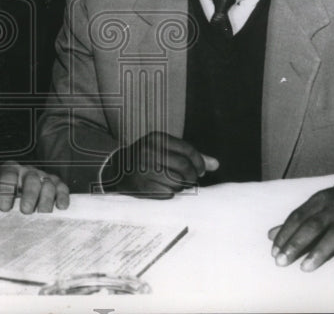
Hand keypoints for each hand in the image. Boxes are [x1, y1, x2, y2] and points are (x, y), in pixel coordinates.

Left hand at [0, 163, 68, 213]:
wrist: (18, 189)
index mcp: (8, 171)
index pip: (9, 175)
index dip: (7, 189)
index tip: (3, 208)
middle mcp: (27, 172)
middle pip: (31, 178)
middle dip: (29, 194)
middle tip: (25, 211)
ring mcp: (43, 177)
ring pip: (48, 182)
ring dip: (46, 197)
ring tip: (42, 213)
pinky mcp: (56, 185)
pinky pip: (62, 187)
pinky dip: (63, 196)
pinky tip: (61, 207)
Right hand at [102, 131, 217, 197]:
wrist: (118, 170)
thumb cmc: (149, 159)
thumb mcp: (166, 150)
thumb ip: (190, 156)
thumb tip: (215, 164)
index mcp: (157, 138)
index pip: (187, 150)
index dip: (199, 162)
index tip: (201, 171)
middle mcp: (149, 151)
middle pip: (184, 167)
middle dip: (192, 176)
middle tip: (191, 180)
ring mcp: (144, 169)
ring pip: (176, 182)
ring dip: (181, 186)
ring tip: (177, 184)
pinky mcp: (141, 185)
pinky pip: (167, 193)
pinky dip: (170, 194)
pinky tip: (165, 190)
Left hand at [268, 178, 333, 271]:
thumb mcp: (319, 204)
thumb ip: (297, 220)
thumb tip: (271, 235)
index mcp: (321, 199)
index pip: (298, 216)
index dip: (285, 234)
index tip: (274, 252)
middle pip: (313, 225)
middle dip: (296, 244)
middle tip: (282, 262)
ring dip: (320, 251)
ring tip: (305, 268)